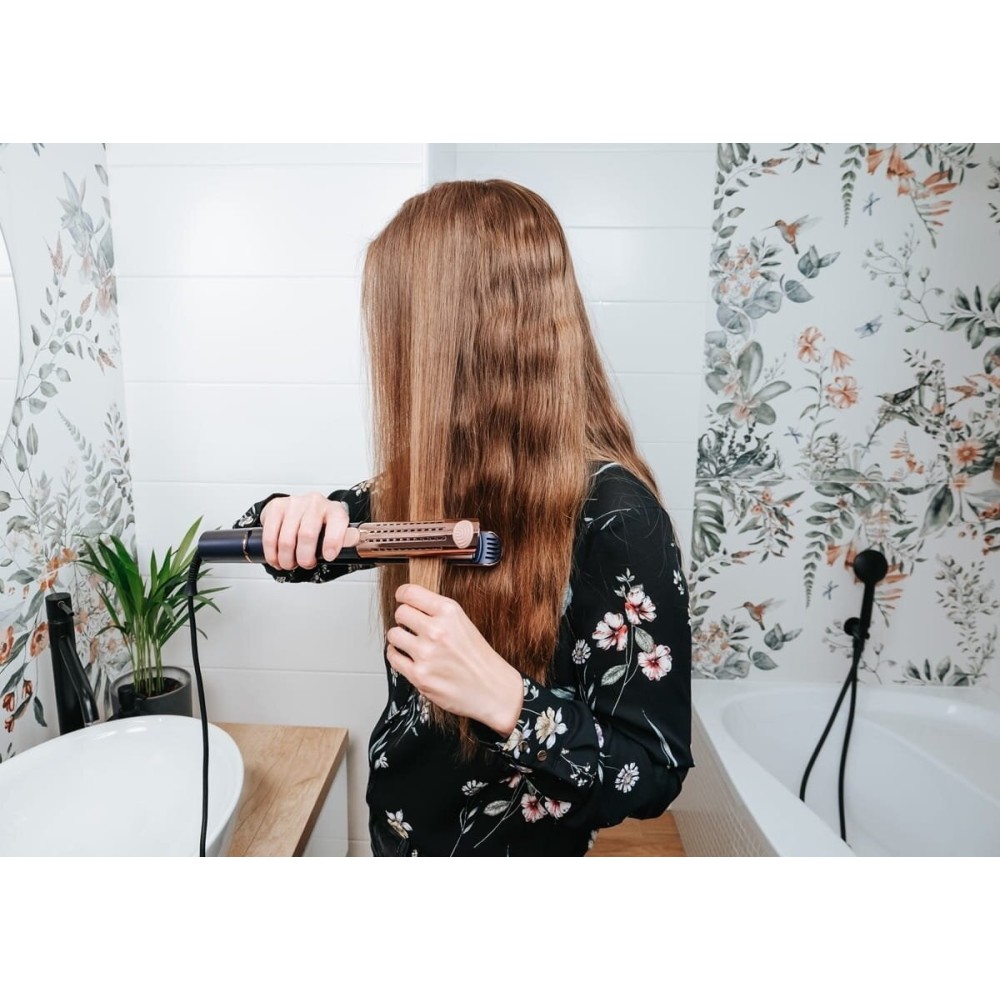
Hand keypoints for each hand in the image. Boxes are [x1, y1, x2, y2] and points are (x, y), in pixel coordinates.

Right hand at [259, 493, 349, 570]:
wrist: (300, 511)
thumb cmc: (320, 526)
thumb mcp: (335, 533)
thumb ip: (344, 539)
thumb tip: (355, 543)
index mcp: (335, 510)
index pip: (337, 523)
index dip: (333, 541)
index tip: (328, 556)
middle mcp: (316, 503)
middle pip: (307, 534)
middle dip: (304, 557)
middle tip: (304, 564)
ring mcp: (295, 503)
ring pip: (287, 538)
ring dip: (286, 558)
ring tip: (289, 563)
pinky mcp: (277, 506)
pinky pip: (270, 534)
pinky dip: (272, 552)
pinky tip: (276, 558)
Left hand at [386, 583, 523, 735]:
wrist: (493, 689)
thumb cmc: (480, 659)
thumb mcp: (464, 623)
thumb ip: (438, 613)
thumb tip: (412, 605)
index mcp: (449, 612)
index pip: (410, 593)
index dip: (403, 595)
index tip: (402, 599)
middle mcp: (436, 630)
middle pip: (400, 612)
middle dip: (403, 618)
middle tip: (409, 625)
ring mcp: (426, 654)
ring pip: (393, 634)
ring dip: (399, 638)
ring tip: (410, 643)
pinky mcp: (419, 675)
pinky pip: (393, 657)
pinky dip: (397, 656)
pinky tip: (407, 657)